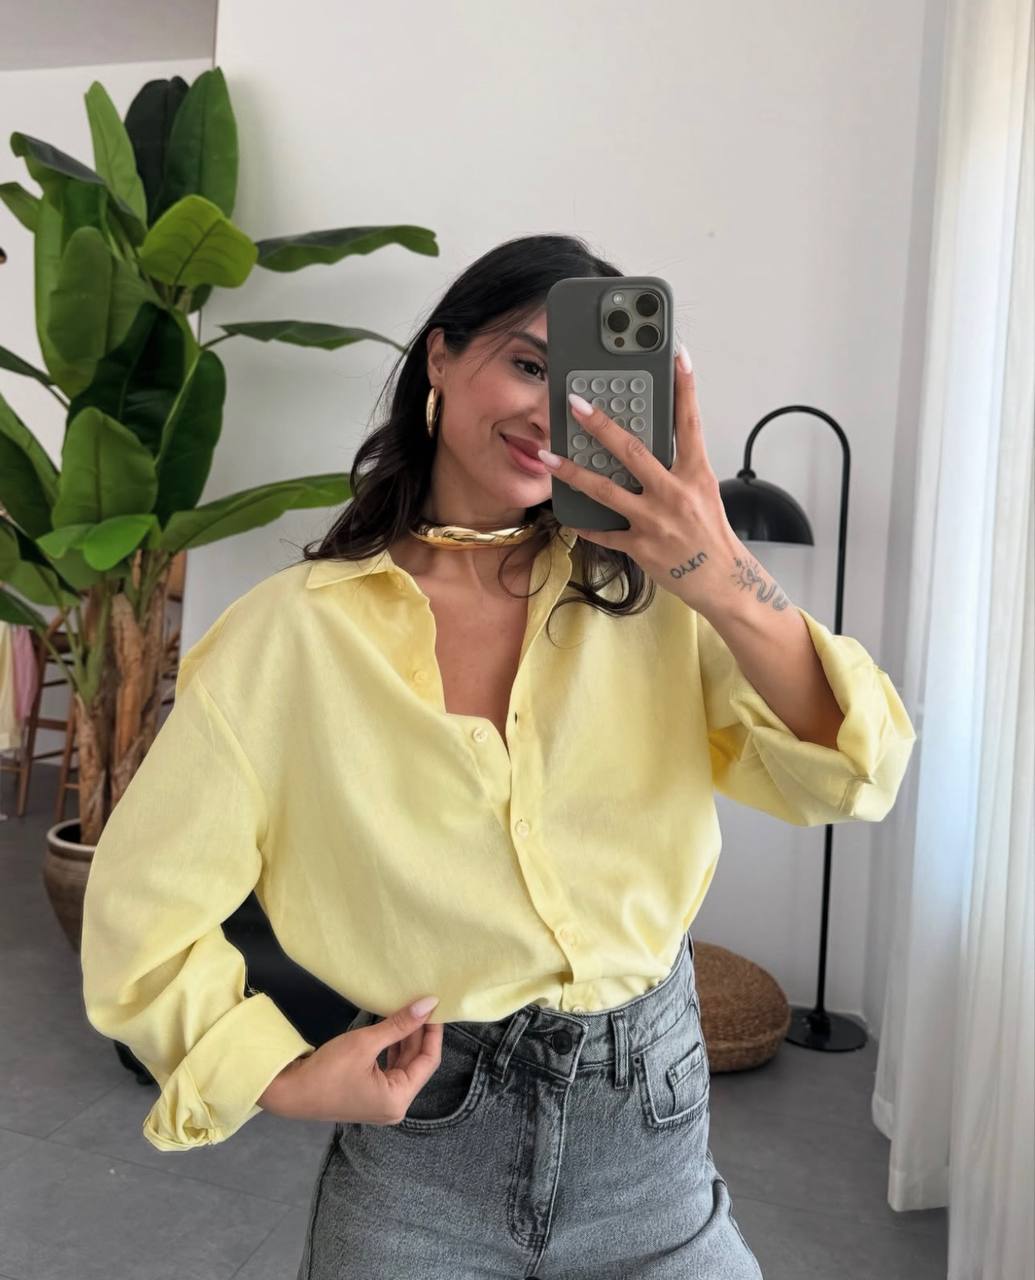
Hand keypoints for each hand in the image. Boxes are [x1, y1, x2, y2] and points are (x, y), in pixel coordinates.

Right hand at [258, 997, 442, 1125]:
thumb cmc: (329, 1070)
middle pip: (416, 1064)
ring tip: (409, 1011)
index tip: (435, 1007)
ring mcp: (382, 1103)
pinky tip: (393, 1028)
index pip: (428, 1061)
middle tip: (421, 1004)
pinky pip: (390, 1070)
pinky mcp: (370, 1096)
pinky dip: (392, 1049)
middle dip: (419, 1034)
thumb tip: (429, 1004)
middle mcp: (395, 1106)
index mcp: (398, 1099)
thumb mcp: (366, 1042)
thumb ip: (400, 1024)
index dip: (433, 1033)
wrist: (290, 1092)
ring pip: (403, 1065)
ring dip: (405, 1040)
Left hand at [537, 346, 741, 613]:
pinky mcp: (640, 546)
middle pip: (632, 451)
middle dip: (600, 425)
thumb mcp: (703, 490)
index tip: (677, 355)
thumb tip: (648, 442)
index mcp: (695, 474)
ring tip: (547, 456)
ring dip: (572, 471)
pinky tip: (566, 513)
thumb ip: (678, 466)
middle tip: (576, 403)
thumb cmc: (710, 533)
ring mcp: (655, 521)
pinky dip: (584, 523)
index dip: (685, 387)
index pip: (690, 423)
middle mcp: (674, 493)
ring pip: (605, 490)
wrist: (720, 579)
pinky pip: (604, 532)